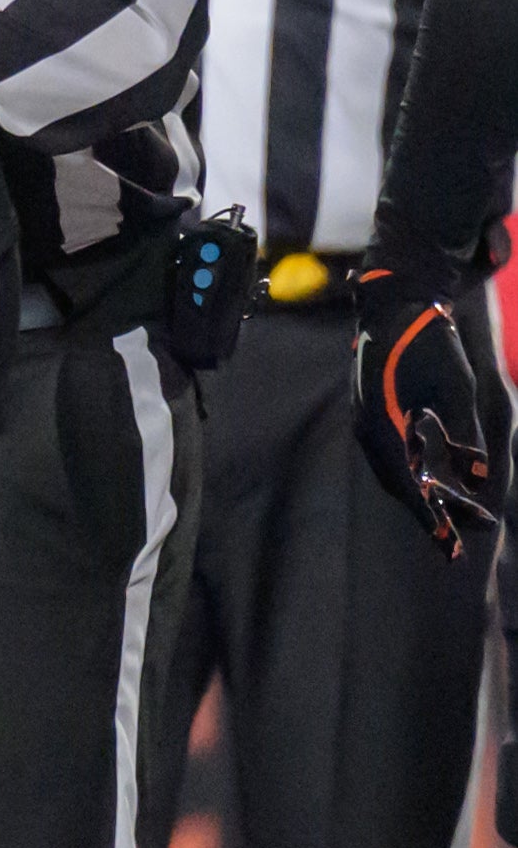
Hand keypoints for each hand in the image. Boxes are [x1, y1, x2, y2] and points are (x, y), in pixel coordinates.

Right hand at [351, 256, 497, 557]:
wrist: (398, 306)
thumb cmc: (430, 343)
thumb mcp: (458, 388)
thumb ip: (466, 433)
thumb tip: (478, 476)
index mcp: (382, 423)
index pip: (405, 481)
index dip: (428, 515)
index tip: (448, 542)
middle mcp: (370, 429)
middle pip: (402, 484)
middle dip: (436, 512)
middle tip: (467, 540)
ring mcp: (372, 423)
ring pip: (401, 472)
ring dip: (433, 495)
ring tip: (470, 515)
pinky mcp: (380, 417)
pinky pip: (400, 457)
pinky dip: (424, 474)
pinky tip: (447, 484)